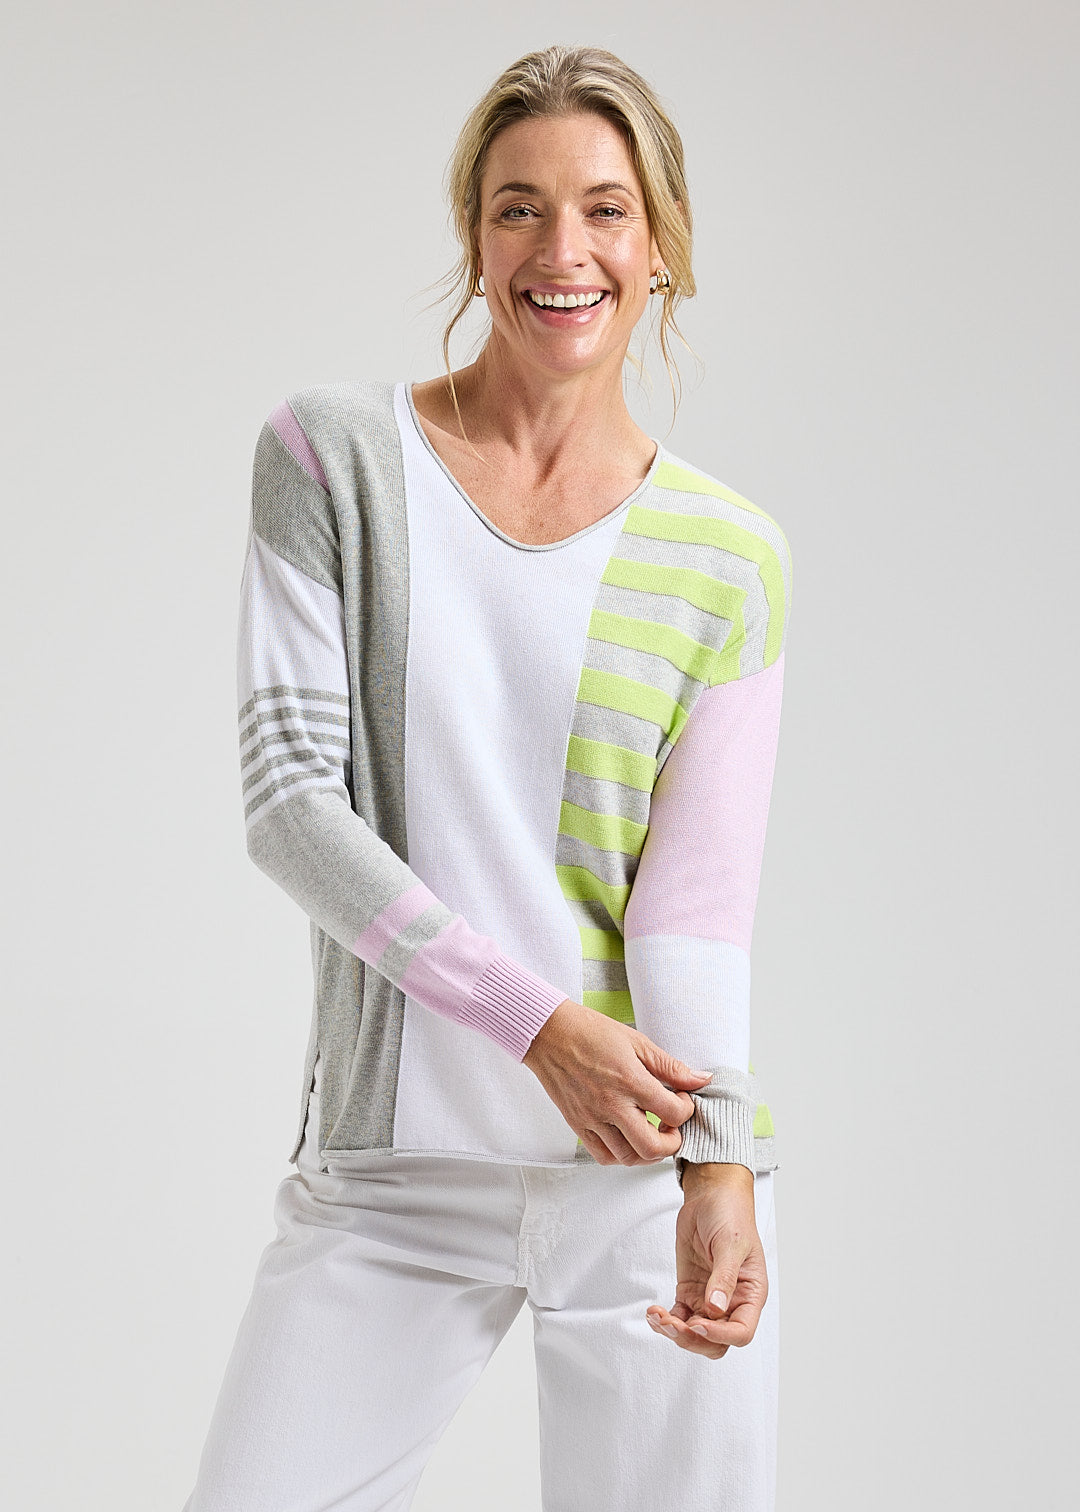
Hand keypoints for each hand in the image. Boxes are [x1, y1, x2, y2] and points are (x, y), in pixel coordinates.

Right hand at [522, 999, 711, 1165]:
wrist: (549, 1034)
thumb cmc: (590, 1032)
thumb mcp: (637, 1041)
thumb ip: (670, 1066)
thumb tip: (700, 1079)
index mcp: (630, 1081)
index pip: (673, 1112)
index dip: (686, 1109)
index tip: (682, 1100)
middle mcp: (611, 1105)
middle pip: (653, 1147)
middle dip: (672, 1141)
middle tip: (672, 1126)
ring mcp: (592, 1119)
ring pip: (629, 1157)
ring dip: (647, 1151)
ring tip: (650, 1132)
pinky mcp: (578, 1125)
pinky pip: (603, 1156)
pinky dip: (620, 1155)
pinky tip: (626, 1137)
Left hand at [646, 1164, 766, 1360]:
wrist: (711, 1198)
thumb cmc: (730, 1216)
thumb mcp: (730, 1244)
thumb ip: (724, 1277)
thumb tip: (716, 1308)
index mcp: (750, 1294)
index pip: (741, 1331)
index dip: (721, 1336)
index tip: (699, 1326)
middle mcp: (731, 1302)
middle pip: (716, 1342)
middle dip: (693, 1340)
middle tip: (673, 1325)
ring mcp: (709, 1299)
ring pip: (695, 1334)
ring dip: (675, 1332)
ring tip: (658, 1317)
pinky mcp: (690, 1292)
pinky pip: (678, 1317)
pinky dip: (665, 1320)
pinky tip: (653, 1312)